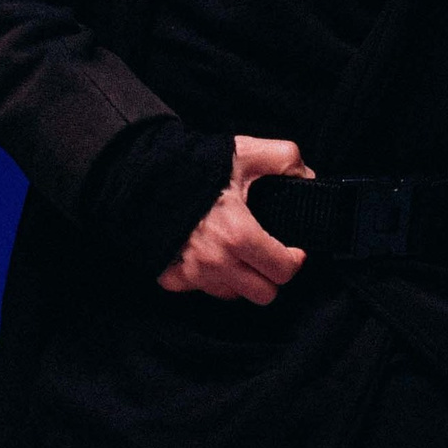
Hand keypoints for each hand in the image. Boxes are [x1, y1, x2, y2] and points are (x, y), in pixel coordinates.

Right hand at [158, 135, 314, 304]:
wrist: (141, 174)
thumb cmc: (193, 165)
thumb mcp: (245, 152)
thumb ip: (285, 159)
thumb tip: (306, 177)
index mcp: (238, 235)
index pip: (284, 271)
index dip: (294, 259)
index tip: (291, 248)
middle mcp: (215, 262)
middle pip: (263, 294)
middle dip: (270, 274)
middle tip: (267, 253)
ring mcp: (192, 274)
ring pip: (234, 295)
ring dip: (241, 278)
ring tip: (237, 252)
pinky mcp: (172, 278)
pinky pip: (202, 290)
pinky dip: (211, 278)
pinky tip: (210, 255)